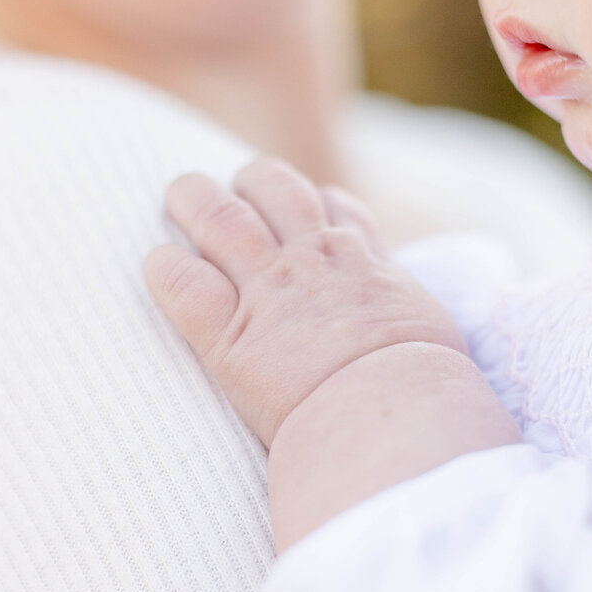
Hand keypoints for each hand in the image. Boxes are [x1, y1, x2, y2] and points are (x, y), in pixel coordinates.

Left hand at [144, 159, 467, 447]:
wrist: (394, 412)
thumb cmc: (426, 389)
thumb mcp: (431, 335)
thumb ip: (410, 321)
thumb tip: (421, 346)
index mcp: (363, 263)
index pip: (336, 207)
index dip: (314, 202)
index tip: (305, 210)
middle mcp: (312, 262)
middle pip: (273, 188)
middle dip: (248, 180)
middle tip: (230, 188)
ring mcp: (268, 292)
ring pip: (219, 217)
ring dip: (195, 198)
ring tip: (181, 194)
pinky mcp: (228, 337)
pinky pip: (182, 281)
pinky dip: (165, 267)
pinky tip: (159, 265)